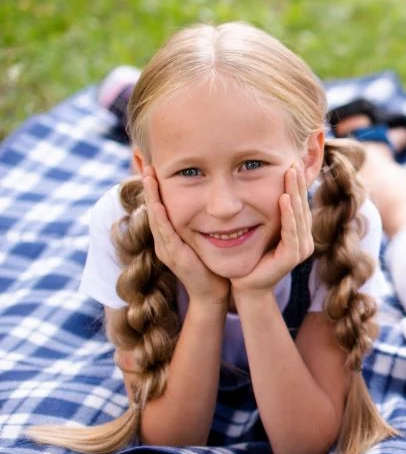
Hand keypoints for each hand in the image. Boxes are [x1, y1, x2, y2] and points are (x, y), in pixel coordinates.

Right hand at [142, 167, 228, 304]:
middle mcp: (164, 239)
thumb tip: (210, 199)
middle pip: (152, 206)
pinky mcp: (174, 256)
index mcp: (169, 234)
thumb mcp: (204, 237)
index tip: (153, 163)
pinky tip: (159, 204)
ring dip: (151, 196)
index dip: (155, 184)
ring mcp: (166, 248)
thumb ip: (202, 220)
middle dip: (148, 184)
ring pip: (155, 217)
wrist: (213, 293)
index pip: (159, 204)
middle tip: (144, 160)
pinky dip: (161, 218)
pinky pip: (166, 234)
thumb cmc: (211, 265)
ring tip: (148, 174)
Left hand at [232, 164, 314, 296]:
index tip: (292, 162)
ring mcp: (300, 249)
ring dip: (294, 193)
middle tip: (294, 162)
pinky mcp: (292, 257)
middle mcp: (304, 240)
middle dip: (298, 183)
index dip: (297, 184)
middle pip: (302, 206)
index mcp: (299, 233)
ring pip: (298, 215)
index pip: (299, 203)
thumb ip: (268, 213)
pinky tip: (283, 197)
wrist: (245, 286)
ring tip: (291, 173)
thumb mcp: (261, 230)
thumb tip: (266, 188)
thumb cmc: (250, 257)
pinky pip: (291, 231)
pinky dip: (288, 214)